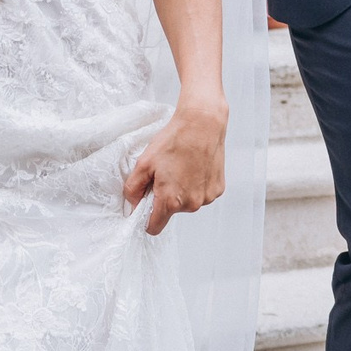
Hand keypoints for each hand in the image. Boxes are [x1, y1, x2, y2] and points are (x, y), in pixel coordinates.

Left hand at [124, 99, 226, 235]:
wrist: (202, 123)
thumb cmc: (174, 140)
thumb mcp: (144, 163)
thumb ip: (133, 188)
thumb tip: (132, 204)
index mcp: (171, 201)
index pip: (154, 227)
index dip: (146, 218)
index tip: (145, 204)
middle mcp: (191, 204)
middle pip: (171, 212)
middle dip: (165, 198)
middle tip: (164, 173)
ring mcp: (207, 198)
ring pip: (187, 203)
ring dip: (181, 191)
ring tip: (181, 167)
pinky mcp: (218, 189)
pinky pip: (201, 194)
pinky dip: (196, 185)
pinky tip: (194, 166)